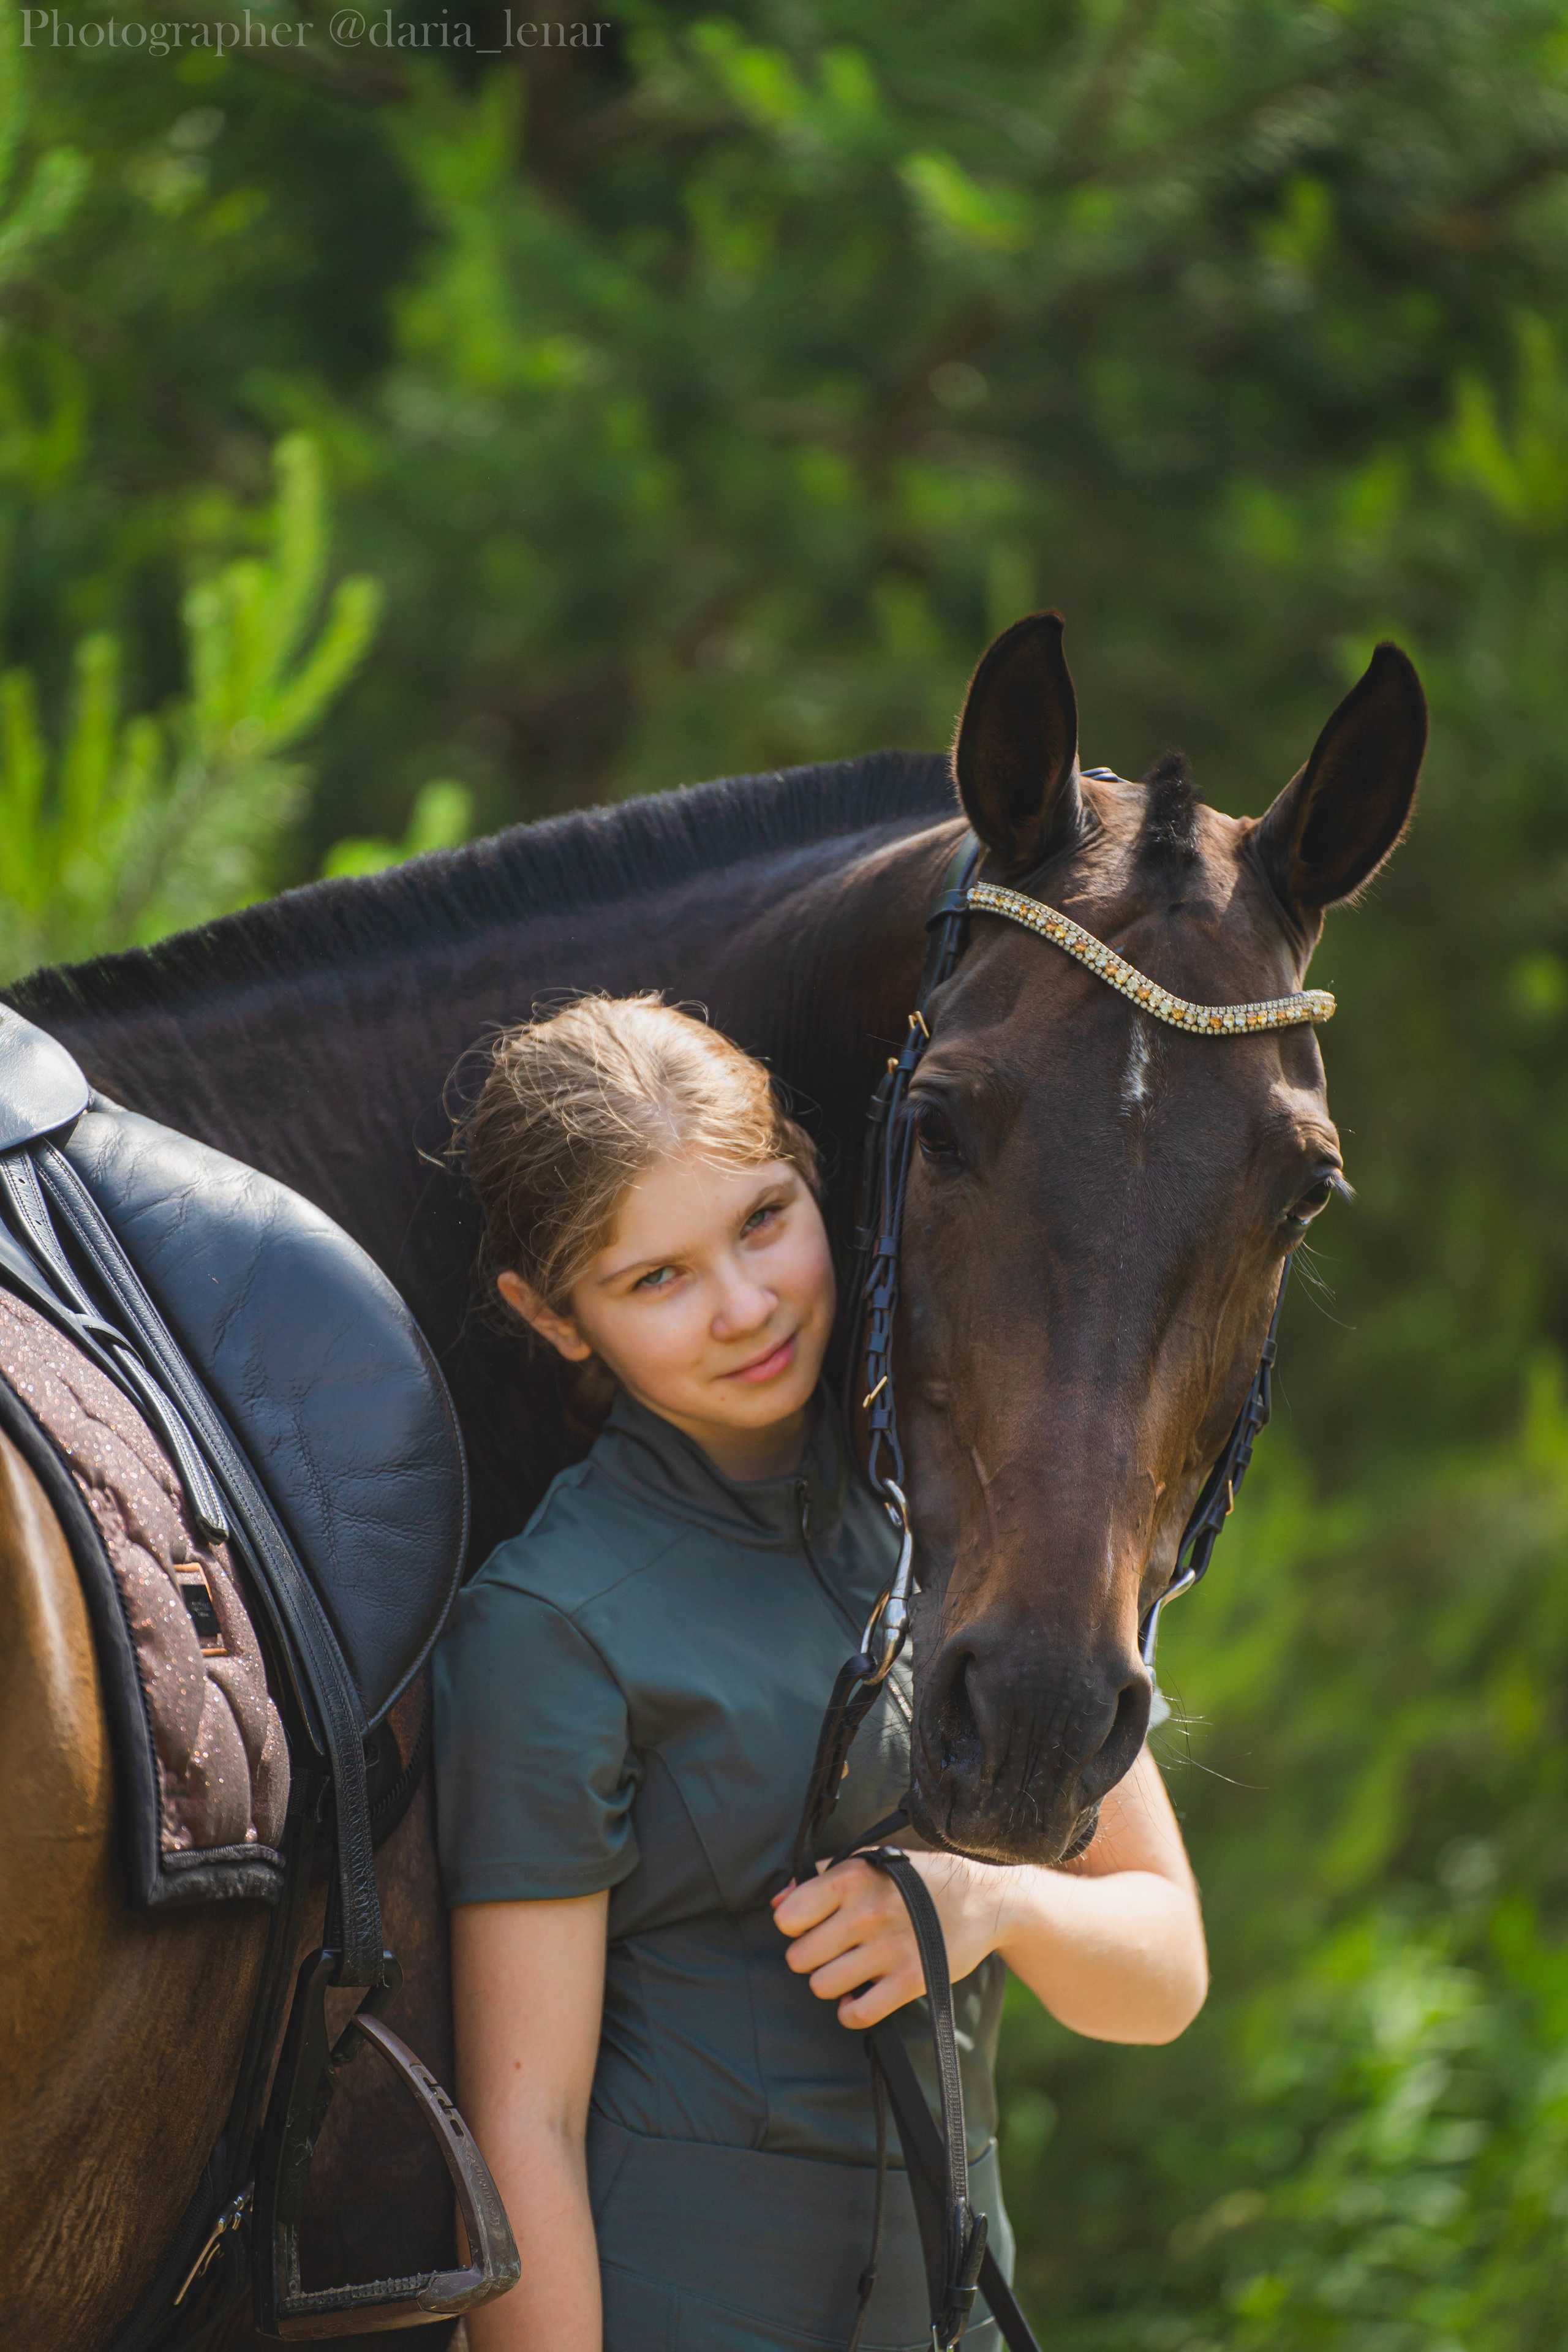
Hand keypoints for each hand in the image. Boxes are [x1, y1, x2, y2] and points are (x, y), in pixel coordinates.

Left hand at [770, 1850, 1009, 2028]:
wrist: (982, 1899)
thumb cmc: (917, 1878)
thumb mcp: (867, 1863)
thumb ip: (818, 1878)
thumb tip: (777, 1901)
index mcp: (851, 1879)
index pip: (787, 1918)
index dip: (794, 1925)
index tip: (811, 1925)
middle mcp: (866, 1913)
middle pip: (800, 1958)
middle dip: (811, 1957)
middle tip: (832, 1950)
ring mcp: (889, 1949)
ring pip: (823, 1987)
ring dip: (832, 1982)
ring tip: (849, 1969)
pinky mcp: (911, 1981)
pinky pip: (858, 2013)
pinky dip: (852, 2012)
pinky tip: (860, 1995)